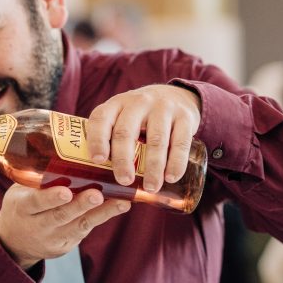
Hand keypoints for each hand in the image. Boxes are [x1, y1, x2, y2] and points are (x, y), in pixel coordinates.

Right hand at [0, 184, 130, 269]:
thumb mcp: (20, 190)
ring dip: (101, 213)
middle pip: (60, 216)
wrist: (15, 241)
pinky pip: (86, 229)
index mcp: (22, 208)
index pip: (35, 203)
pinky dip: (104, 217)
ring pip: (79, 225)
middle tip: (97, 195)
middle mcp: (37, 225)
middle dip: (80, 205)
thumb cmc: (23, 205)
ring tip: (121, 203)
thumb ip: (37, 176)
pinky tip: (120, 206)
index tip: (65, 192)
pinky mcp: (67, 244)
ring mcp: (53, 238)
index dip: (50, 198)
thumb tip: (60, 145)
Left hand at [86, 84, 200, 191]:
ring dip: (153, 167)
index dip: (97, 139)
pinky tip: (171, 177)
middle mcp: (138, 102)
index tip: (97, 161)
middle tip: (124, 181)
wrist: (177, 95)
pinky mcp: (185, 116)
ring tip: (150, 187)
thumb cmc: (141, 117)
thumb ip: (111, 139)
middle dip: (123, 160)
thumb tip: (97, 180)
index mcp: (116, 104)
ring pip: (156, 140)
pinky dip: (176, 162)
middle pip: (126, 132)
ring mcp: (163, 107)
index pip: (101, 119)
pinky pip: (181, 142)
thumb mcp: (123, 118)